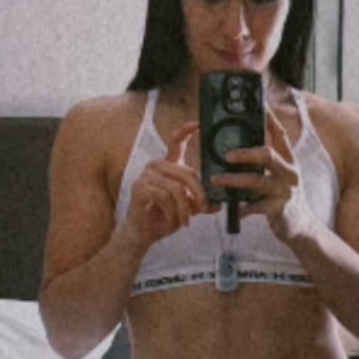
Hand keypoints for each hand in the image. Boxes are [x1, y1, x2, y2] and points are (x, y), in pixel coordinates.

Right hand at [125, 122, 205, 245]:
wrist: (144, 233)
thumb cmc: (164, 217)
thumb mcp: (188, 209)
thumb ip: (201, 203)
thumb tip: (219, 203)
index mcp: (169, 166)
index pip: (177, 142)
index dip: (187, 131)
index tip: (199, 124)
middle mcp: (157, 166)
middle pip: (186, 173)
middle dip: (199, 195)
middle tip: (203, 210)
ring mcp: (146, 176)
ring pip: (177, 189)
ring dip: (184, 210)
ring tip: (184, 221)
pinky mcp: (139, 188)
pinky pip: (164, 197)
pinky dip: (172, 212)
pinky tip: (171, 220)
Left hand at [211, 108, 313, 243]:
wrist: (302, 228)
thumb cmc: (285, 200)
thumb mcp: (282, 178)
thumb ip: (268, 166)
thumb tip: (241, 151)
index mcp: (289, 162)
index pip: (280, 136)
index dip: (269, 120)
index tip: (259, 106)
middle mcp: (289, 173)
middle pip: (267, 154)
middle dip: (244, 153)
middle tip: (226, 155)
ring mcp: (284, 191)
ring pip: (256, 180)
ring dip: (233, 180)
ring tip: (216, 180)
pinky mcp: (278, 209)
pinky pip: (254, 207)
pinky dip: (241, 208)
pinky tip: (232, 209)